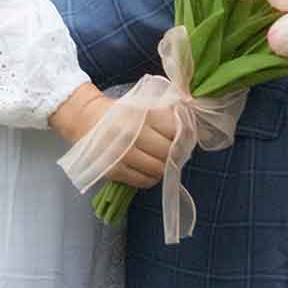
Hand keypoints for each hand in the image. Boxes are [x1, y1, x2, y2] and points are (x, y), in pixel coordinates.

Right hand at [50, 83, 175, 189]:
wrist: (84, 119)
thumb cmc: (118, 113)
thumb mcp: (142, 106)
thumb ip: (169, 115)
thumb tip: (202, 129)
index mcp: (139, 114)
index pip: (174, 129)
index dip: (182, 135)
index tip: (181, 137)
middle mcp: (130, 133)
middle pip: (168, 151)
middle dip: (174, 153)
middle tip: (171, 151)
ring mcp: (121, 154)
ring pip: (158, 169)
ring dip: (163, 167)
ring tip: (157, 159)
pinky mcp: (113, 170)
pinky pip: (143, 181)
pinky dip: (150, 177)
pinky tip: (146, 168)